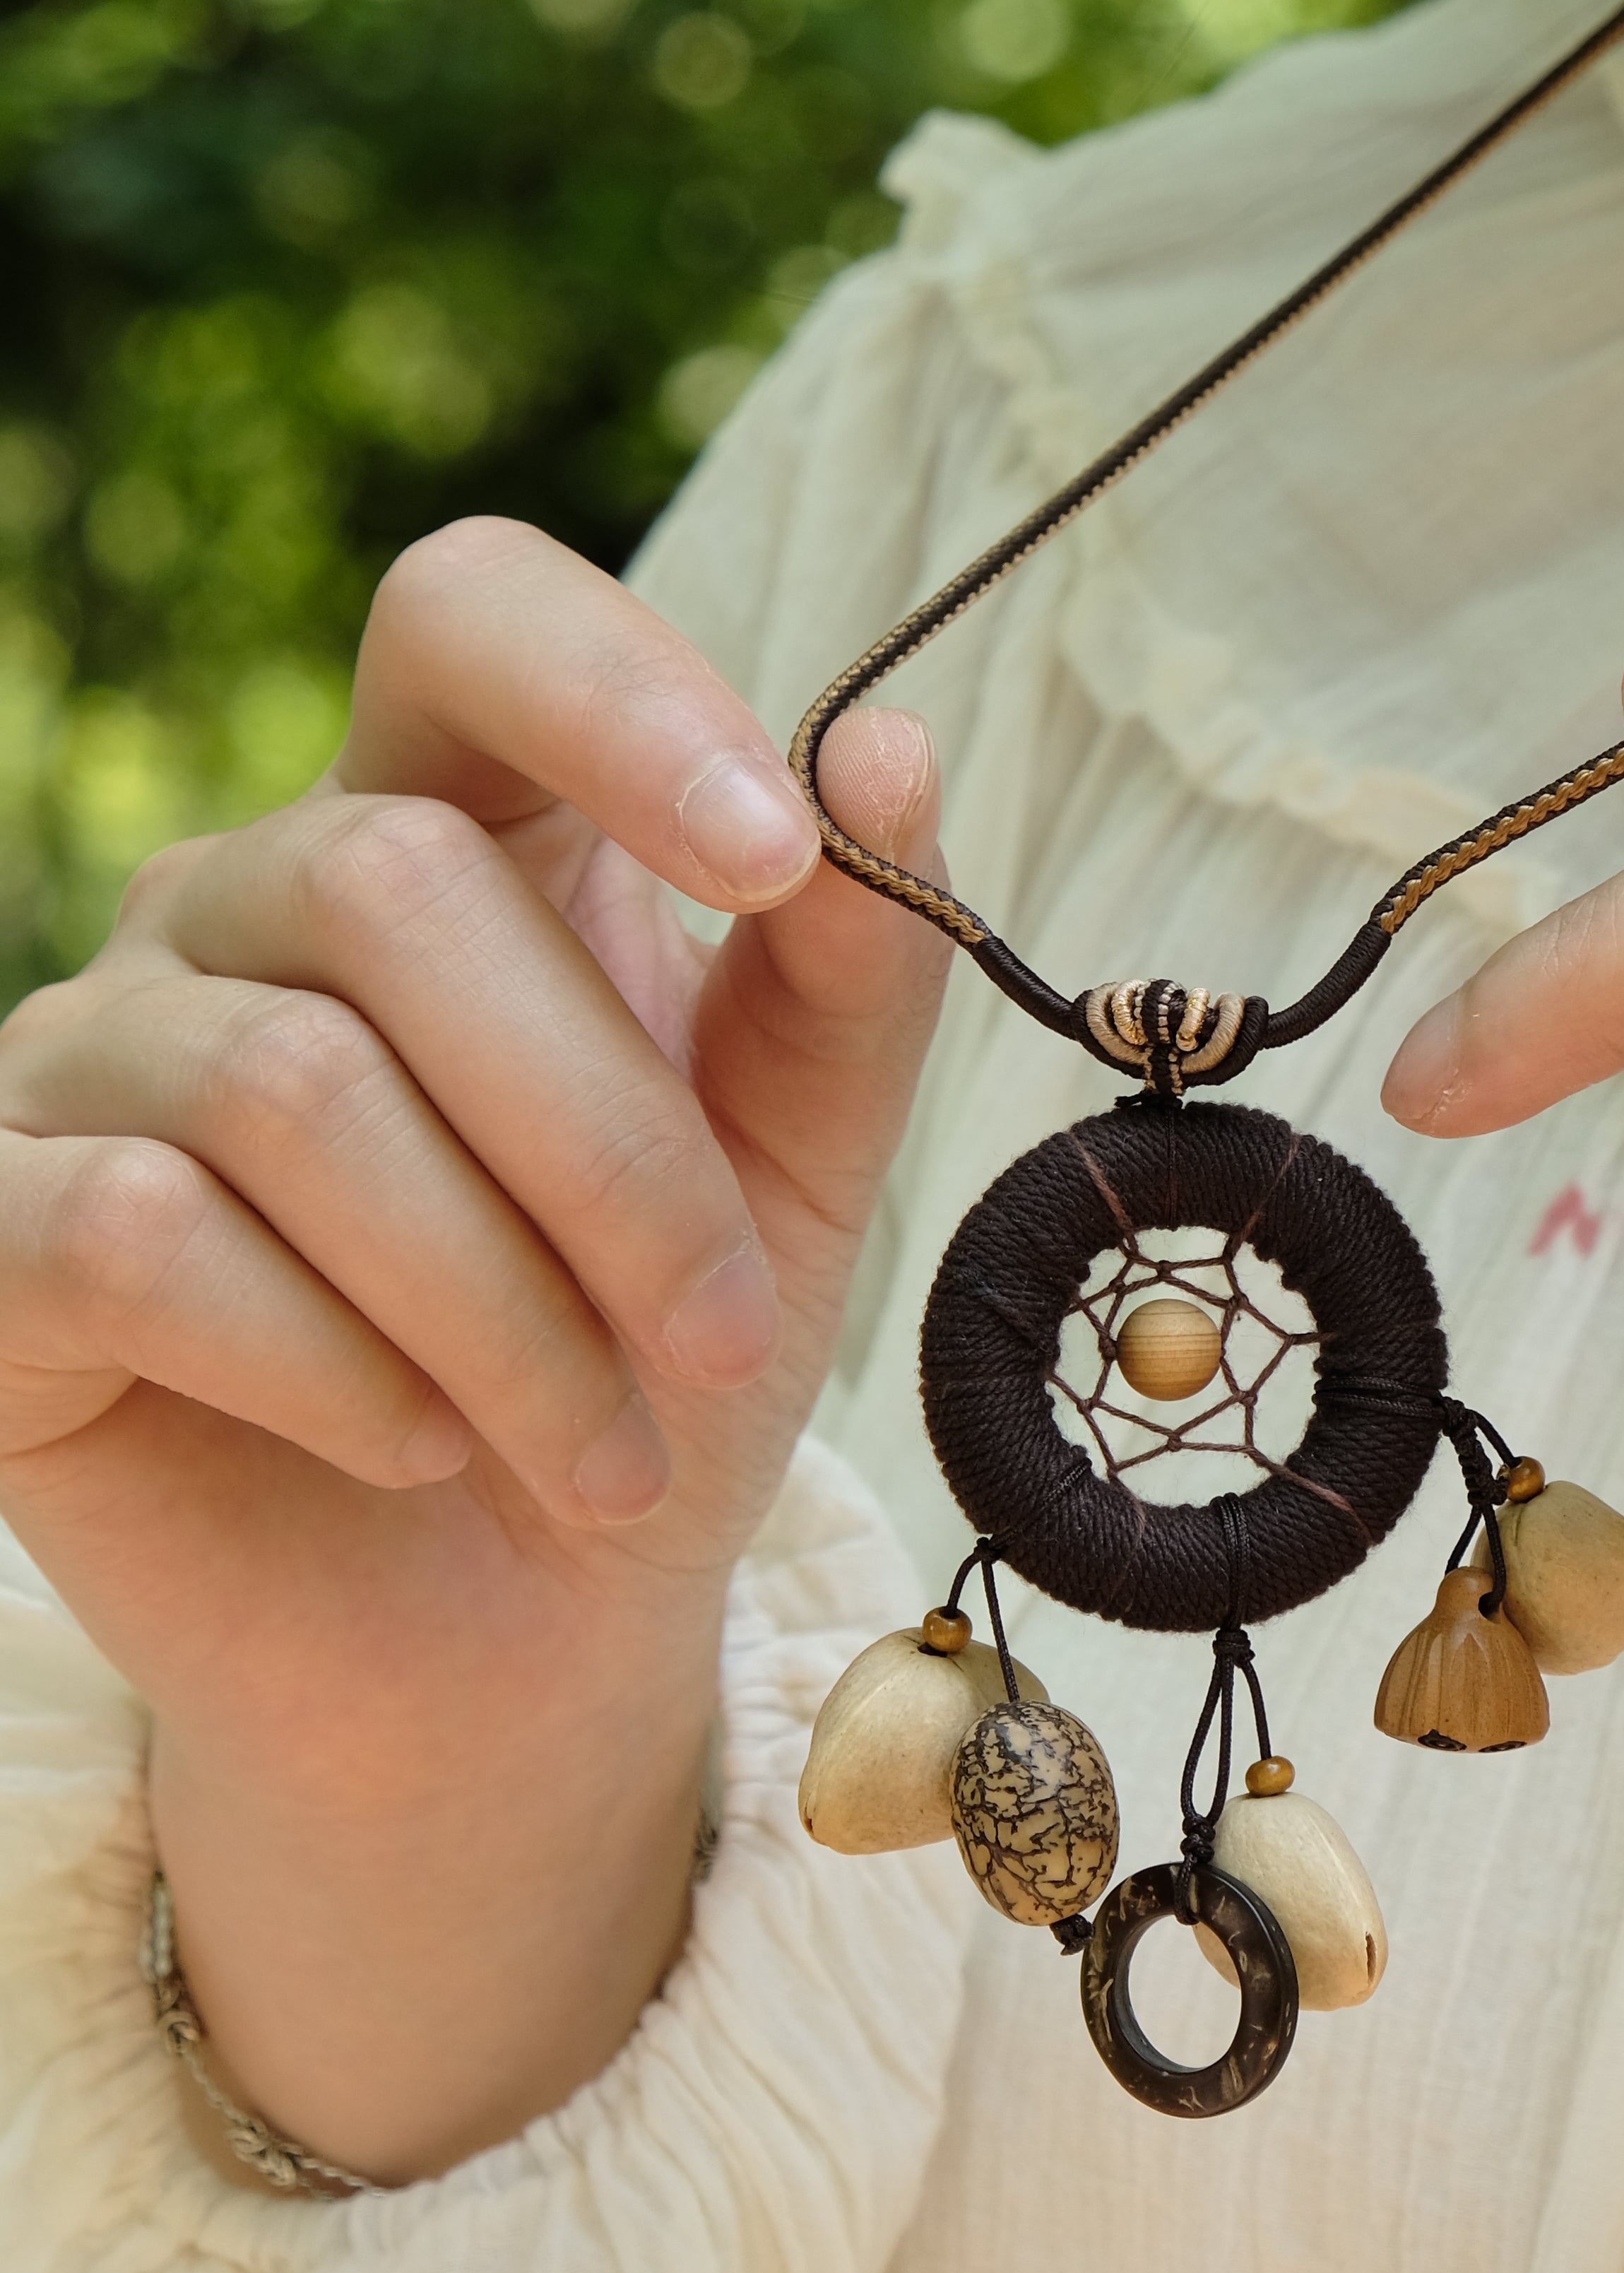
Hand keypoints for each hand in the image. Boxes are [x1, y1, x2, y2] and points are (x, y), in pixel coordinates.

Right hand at [0, 518, 946, 2170]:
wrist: (507, 1659)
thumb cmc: (645, 1374)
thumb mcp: (798, 1168)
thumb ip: (851, 963)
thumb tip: (886, 743)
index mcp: (444, 827)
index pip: (469, 613)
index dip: (611, 692)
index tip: (771, 854)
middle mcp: (240, 899)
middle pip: (397, 889)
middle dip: (610, 1148)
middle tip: (718, 1344)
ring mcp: (89, 1054)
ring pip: (289, 1084)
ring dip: (498, 1302)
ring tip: (593, 1446)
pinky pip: (138, 1230)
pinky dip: (327, 1363)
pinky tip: (411, 1442)